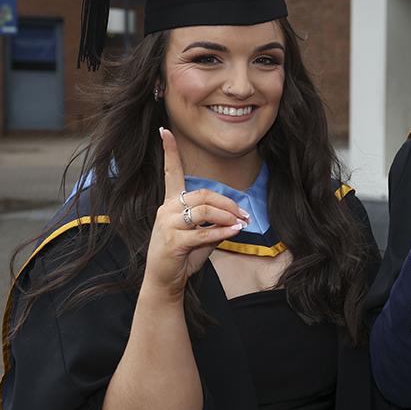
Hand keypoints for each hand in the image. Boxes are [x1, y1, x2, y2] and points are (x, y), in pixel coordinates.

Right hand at [144, 128, 247, 299]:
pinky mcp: (172, 242)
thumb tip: (237, 218)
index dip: (168, 151)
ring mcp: (167, 225)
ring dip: (228, 217)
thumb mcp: (201, 234)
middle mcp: (166, 209)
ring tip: (241, 224)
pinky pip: (203, 233)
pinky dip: (222, 232)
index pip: (171, 172)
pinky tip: (235, 231)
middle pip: (203, 195)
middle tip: (245, 214)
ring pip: (204, 211)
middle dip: (228, 203)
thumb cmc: (183, 254)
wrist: (164, 279)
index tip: (164, 130)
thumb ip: (215, 222)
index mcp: (170, 203)